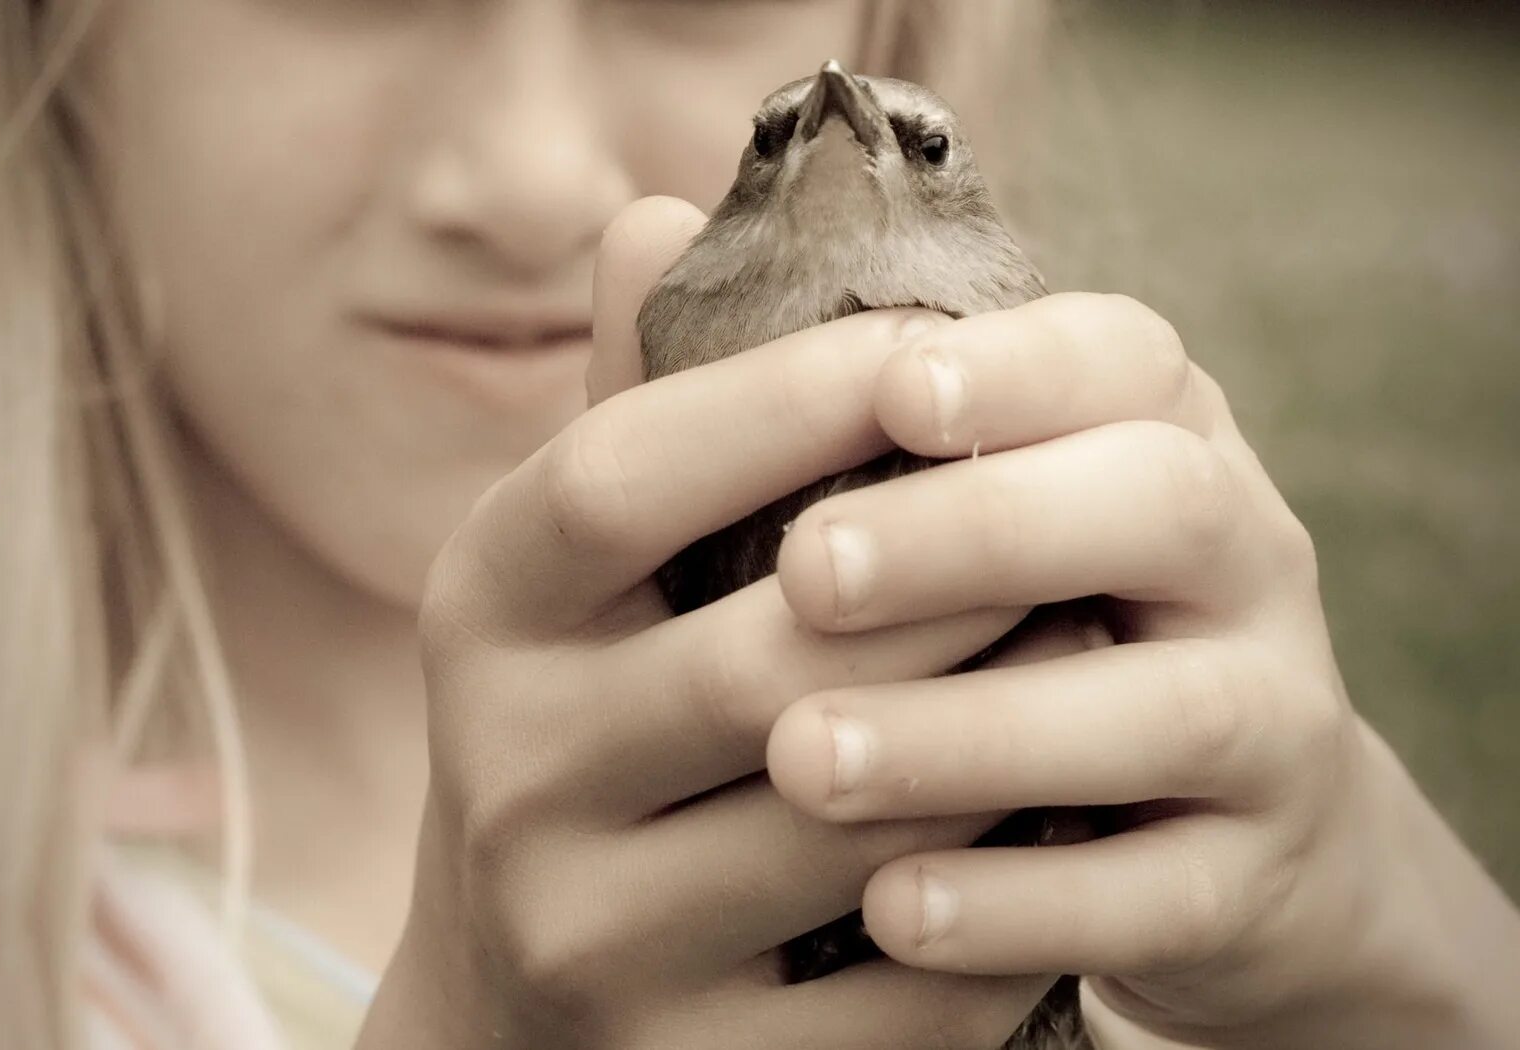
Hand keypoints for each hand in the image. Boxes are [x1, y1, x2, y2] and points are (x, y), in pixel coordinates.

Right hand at [360, 197, 1060, 1049]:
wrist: (520, 1007)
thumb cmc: (590, 729)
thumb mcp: (571, 582)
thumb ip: (627, 408)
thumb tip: (650, 217)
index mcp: (475, 622)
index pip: (615, 478)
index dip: (787, 399)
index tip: (932, 349)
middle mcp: (503, 783)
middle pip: (767, 658)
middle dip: (949, 580)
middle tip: (1071, 513)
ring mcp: (588, 944)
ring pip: (857, 823)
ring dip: (1005, 728)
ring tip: (1091, 650)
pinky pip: (906, 987)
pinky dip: (1008, 900)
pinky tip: (1054, 826)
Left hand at [762, 292, 1519, 1048]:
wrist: (1192, 831)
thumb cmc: (998, 623)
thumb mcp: (932, 500)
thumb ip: (785, 393)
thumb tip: (639, 230)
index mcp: (1151, 434)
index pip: (1121, 355)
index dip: (1012, 366)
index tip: (886, 390)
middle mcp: (1239, 557)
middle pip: (1156, 504)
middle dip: (976, 533)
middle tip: (804, 576)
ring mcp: (1266, 725)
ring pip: (1168, 712)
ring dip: (973, 733)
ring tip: (799, 762)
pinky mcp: (1250, 881)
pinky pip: (1160, 897)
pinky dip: (1026, 906)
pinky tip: (890, 910)